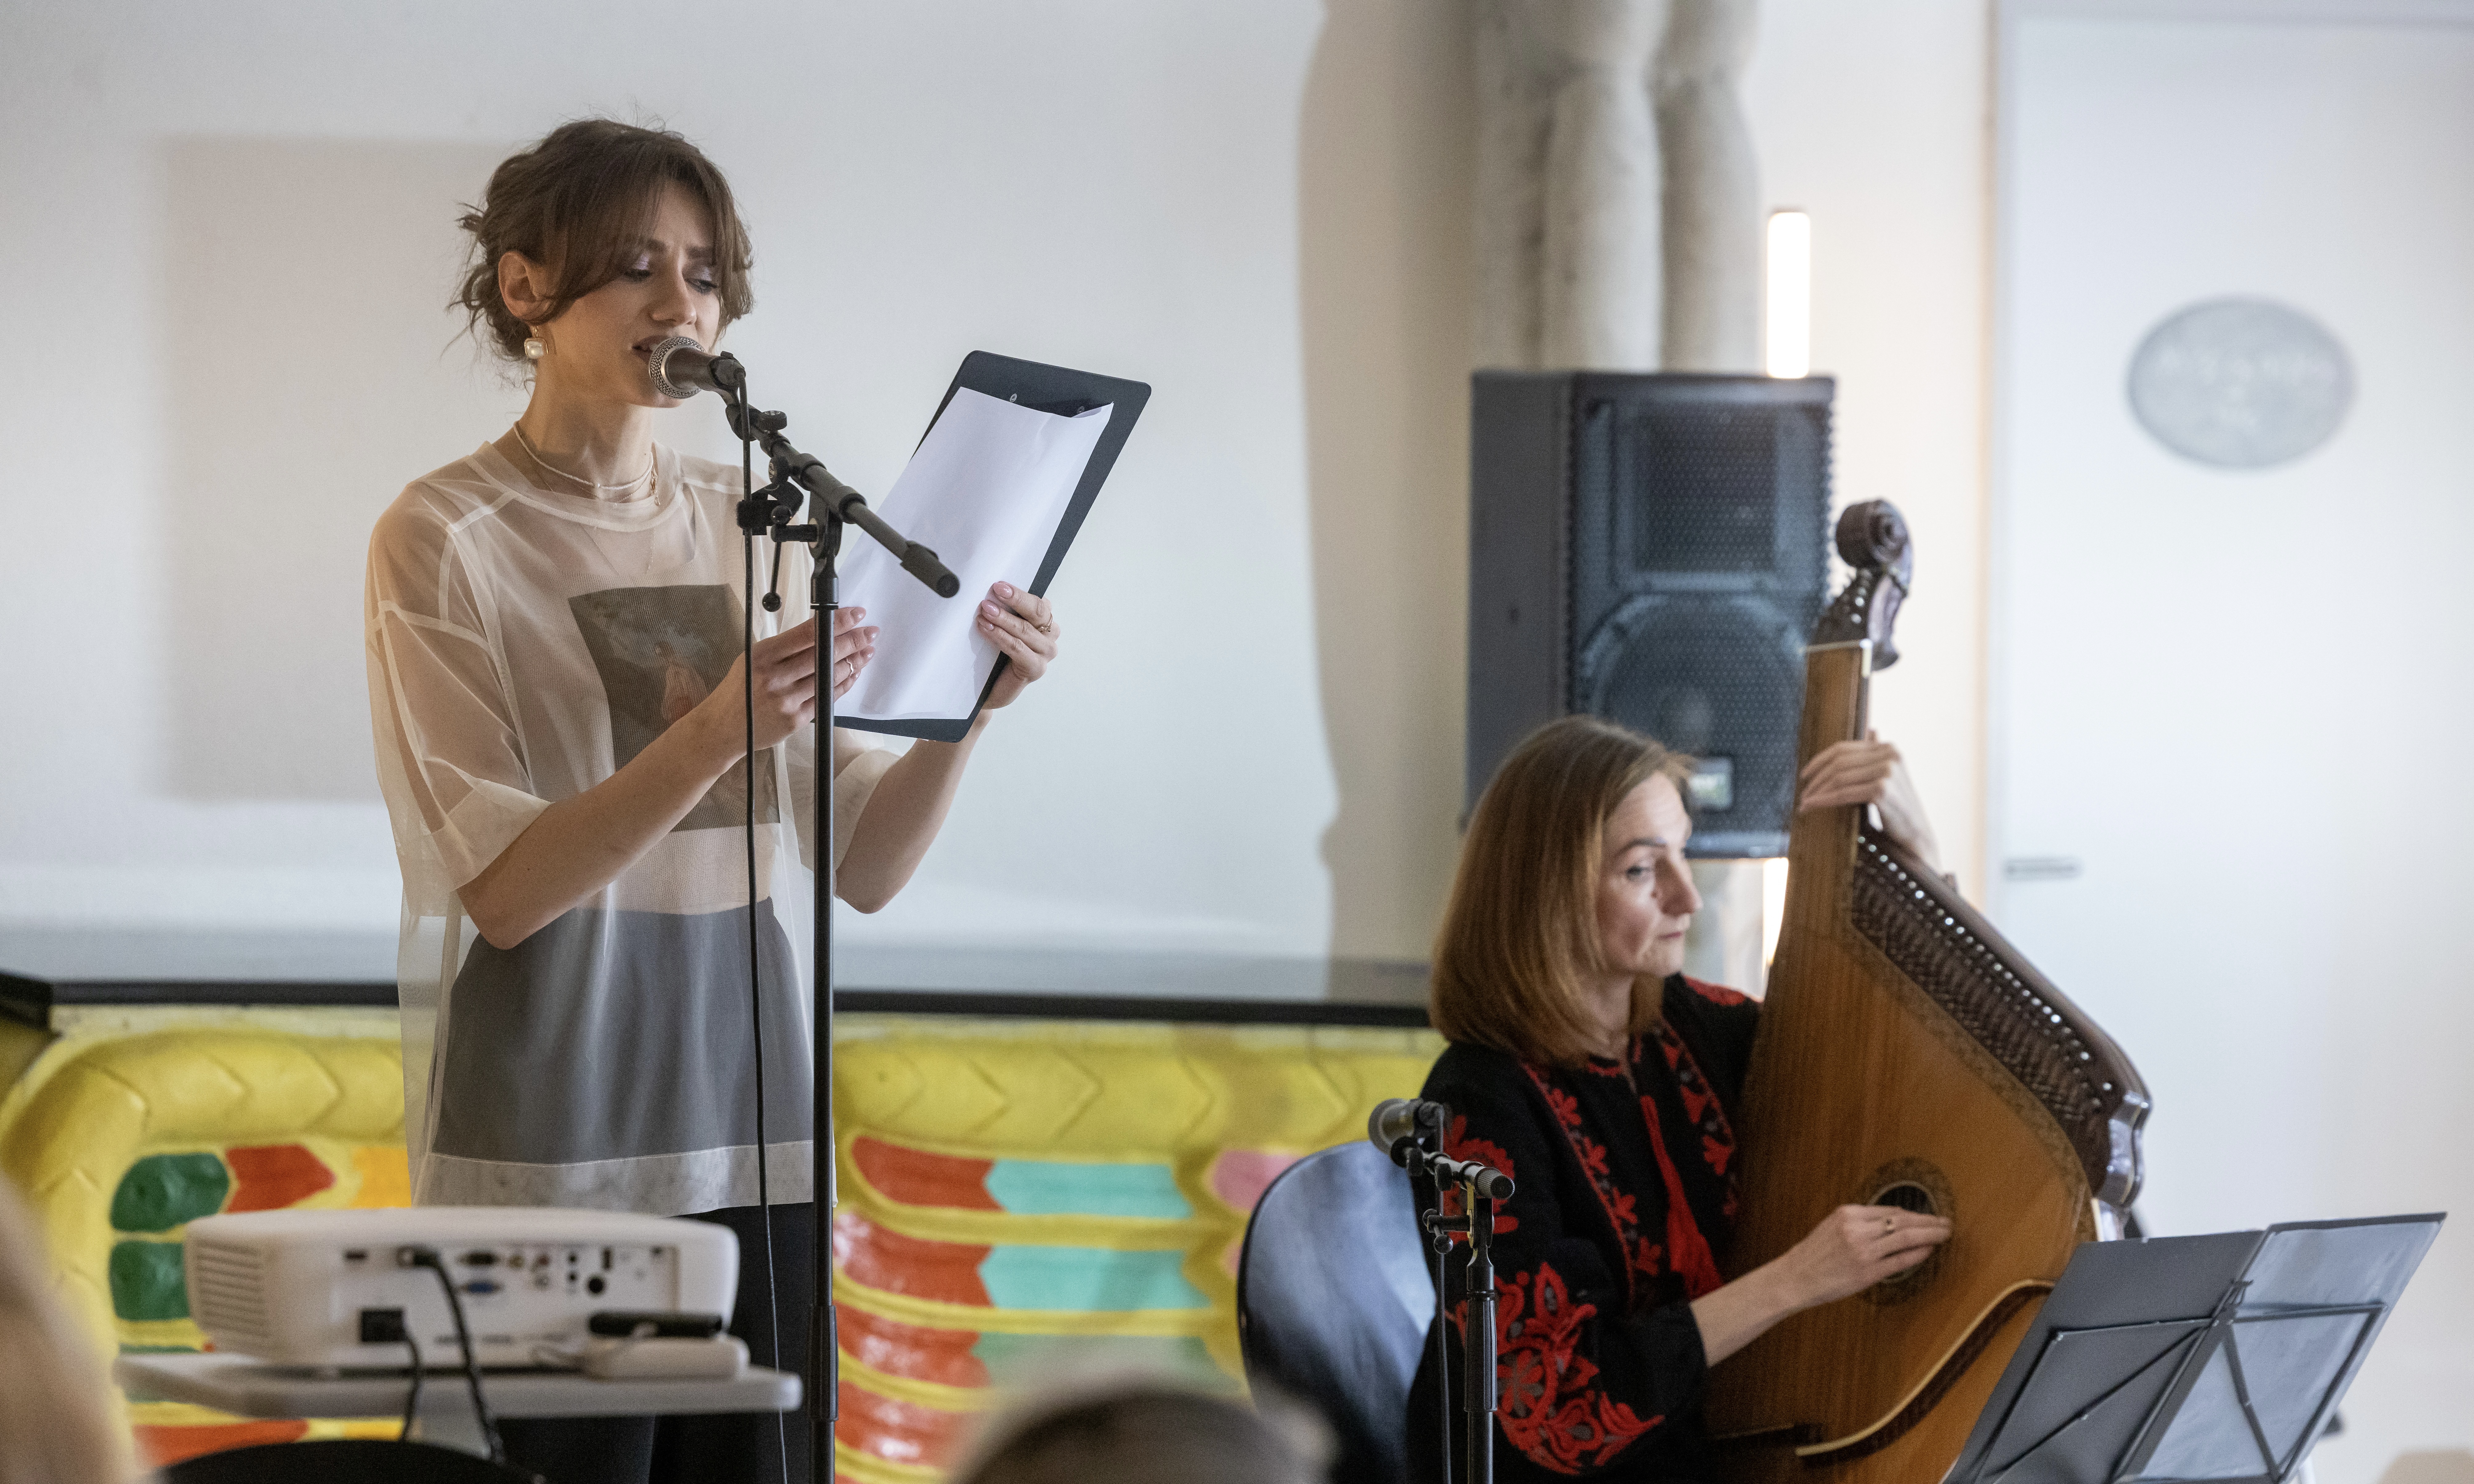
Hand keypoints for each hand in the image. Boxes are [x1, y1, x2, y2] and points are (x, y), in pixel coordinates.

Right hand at [697, 608, 876, 751]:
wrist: (723, 727)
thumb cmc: (740, 689)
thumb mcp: (754, 658)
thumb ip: (785, 646)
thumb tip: (820, 630)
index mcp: (764, 655)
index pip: (808, 633)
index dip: (836, 622)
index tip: (855, 614)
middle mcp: (776, 677)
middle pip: (824, 654)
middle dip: (852, 641)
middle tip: (870, 632)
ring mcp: (787, 700)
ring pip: (830, 677)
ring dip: (853, 662)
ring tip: (866, 651)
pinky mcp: (796, 719)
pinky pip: (827, 698)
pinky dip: (844, 684)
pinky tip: (853, 674)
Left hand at [976, 582, 1058, 709]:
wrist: (990, 687)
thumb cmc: (996, 654)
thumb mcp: (1002, 626)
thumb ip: (1004, 610)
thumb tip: (989, 592)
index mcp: (1045, 621)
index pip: (1038, 602)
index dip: (1019, 593)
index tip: (998, 585)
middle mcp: (1050, 636)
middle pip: (1038, 612)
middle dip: (1015, 600)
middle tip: (993, 593)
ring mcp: (1045, 653)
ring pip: (1026, 630)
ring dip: (1003, 619)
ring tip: (984, 612)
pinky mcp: (1036, 669)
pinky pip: (1018, 649)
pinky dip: (1001, 637)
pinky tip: (987, 629)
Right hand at [1775, 1204, 1951, 1309]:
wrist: (1796, 1277)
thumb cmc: (1814, 1254)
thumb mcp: (1833, 1226)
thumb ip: (1860, 1221)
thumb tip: (1893, 1220)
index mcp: (1847, 1213)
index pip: (1891, 1210)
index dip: (1914, 1214)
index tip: (1927, 1217)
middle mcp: (1857, 1229)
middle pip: (1903, 1221)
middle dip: (1929, 1221)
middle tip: (1946, 1222)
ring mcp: (1863, 1251)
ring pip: (1906, 1238)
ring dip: (1929, 1235)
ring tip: (1944, 1234)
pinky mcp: (1868, 1272)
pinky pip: (1900, 1261)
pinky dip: (1917, 1255)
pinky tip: (1928, 1252)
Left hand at [1799, 731, 1940, 871]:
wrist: (1916, 834)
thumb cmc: (1898, 808)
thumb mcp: (1890, 775)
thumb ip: (1878, 754)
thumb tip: (1872, 729)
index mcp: (1889, 748)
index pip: (1843, 749)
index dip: (1819, 761)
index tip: (1805, 775)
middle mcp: (1890, 755)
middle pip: (1838, 763)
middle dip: (1816, 779)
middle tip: (1803, 794)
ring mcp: (1887, 771)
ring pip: (1838, 778)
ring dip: (1816, 792)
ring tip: (1804, 803)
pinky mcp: (1882, 789)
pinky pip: (1842, 794)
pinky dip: (1823, 800)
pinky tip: (1810, 807)